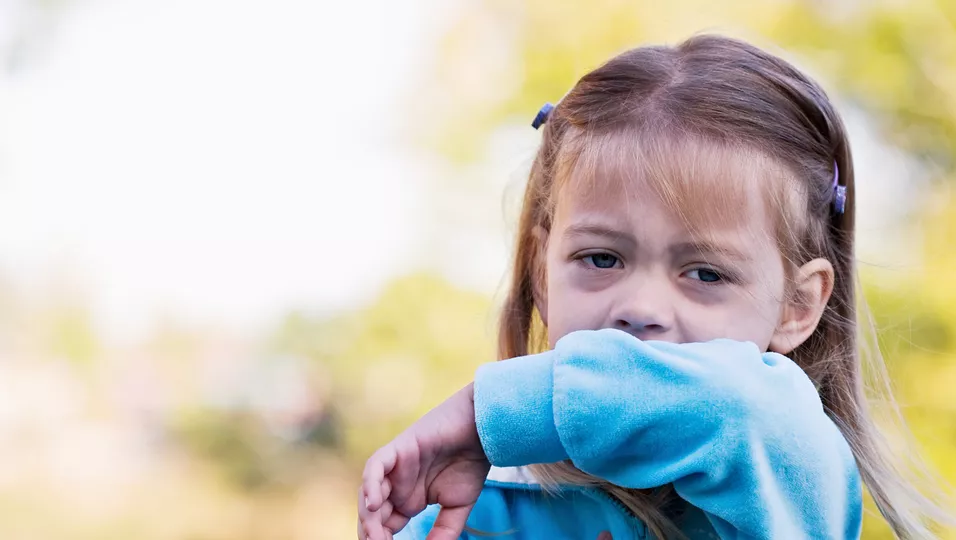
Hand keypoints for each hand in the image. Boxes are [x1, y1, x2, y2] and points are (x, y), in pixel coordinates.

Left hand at [358, 383, 490, 539]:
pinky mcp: (397, 449)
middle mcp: (396, 485)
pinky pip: (375, 468)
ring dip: (369, 517)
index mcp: (407, 500)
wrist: (483, 432)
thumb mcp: (457, 508)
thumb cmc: (471, 464)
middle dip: (372, 534)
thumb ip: (443, 532)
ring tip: (376, 537)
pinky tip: (374, 505)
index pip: (385, 526)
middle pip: (373, 514)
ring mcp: (394, 467)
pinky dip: (371, 485)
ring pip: (369, 494)